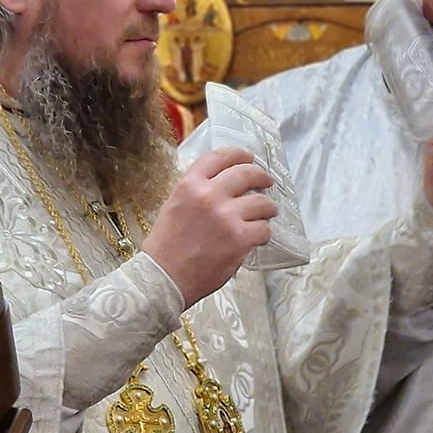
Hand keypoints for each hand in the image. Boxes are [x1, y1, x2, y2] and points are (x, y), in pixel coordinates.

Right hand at [140, 147, 277, 306]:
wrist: (164, 277)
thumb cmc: (166, 246)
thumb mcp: (174, 205)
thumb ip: (196, 191)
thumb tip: (223, 183)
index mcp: (189, 185)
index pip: (219, 156)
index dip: (238, 154)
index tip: (248, 157)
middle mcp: (209, 195)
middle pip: (246, 173)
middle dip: (261, 176)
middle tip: (267, 182)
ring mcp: (226, 216)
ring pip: (261, 202)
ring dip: (268, 207)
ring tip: (268, 212)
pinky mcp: (240, 239)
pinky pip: (264, 229)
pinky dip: (264, 233)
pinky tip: (259, 236)